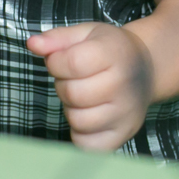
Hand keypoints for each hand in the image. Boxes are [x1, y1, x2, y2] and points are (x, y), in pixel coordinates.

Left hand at [27, 22, 153, 150]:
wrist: (146, 68)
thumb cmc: (110, 50)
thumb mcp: (85, 34)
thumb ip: (57, 38)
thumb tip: (32, 44)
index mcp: (114, 53)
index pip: (71, 63)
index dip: (56, 62)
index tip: (60, 60)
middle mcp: (123, 84)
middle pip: (73, 94)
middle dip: (63, 85)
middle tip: (74, 79)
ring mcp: (126, 113)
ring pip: (78, 121)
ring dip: (71, 109)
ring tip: (82, 96)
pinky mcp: (124, 135)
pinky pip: (88, 145)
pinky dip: (80, 133)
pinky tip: (88, 115)